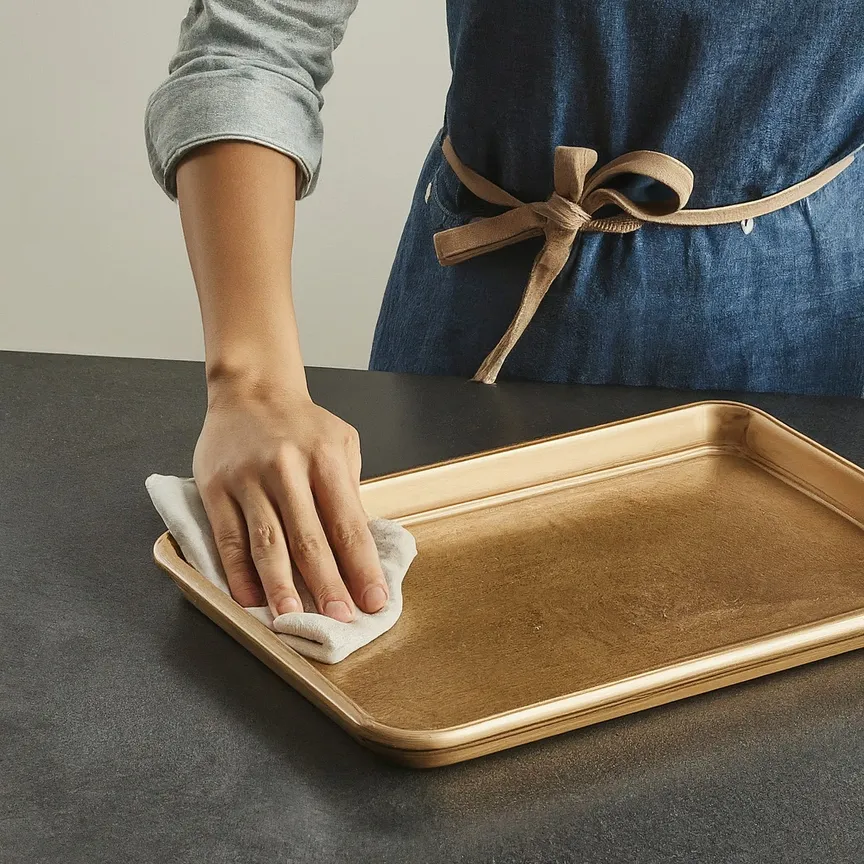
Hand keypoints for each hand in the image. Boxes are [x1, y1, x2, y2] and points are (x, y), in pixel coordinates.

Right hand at [192, 384, 386, 620]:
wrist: (250, 389)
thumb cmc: (302, 424)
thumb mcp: (341, 443)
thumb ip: (348, 491)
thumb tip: (358, 551)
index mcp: (325, 458)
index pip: (348, 523)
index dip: (361, 567)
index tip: (374, 600)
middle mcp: (286, 468)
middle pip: (308, 538)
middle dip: (327, 585)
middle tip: (339, 620)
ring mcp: (248, 478)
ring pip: (265, 543)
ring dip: (280, 586)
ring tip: (293, 620)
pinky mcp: (215, 487)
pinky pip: (227, 538)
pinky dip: (238, 572)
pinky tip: (249, 598)